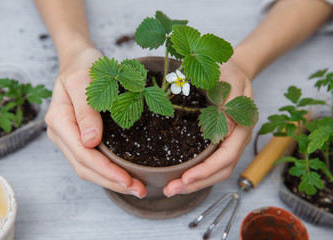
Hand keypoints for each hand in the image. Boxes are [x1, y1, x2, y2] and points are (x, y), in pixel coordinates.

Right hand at [45, 47, 146, 197]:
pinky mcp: (78, 137)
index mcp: (59, 120)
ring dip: (110, 180)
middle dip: (111, 181)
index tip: (128, 179)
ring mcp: (68, 137)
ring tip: (135, 187)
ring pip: (86, 168)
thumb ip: (85, 109)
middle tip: (139, 190)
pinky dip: (107, 171)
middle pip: (84, 167)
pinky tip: (123, 175)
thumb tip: (90, 141)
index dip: (105, 170)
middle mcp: (60, 133)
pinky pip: (90, 160)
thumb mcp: (84, 80)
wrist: (79, 60)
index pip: (83, 153)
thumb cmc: (83, 66)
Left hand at [163, 60, 253, 196]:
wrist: (234, 69)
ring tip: (172, 189)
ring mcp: (231, 141)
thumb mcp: (227, 79)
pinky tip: (182, 176)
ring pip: (218, 170)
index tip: (184, 179)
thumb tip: (222, 126)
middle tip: (170, 191)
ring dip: (196, 182)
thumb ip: (227, 100)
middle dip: (197, 183)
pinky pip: (213, 162)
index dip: (206, 171)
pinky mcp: (222, 140)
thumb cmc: (228, 72)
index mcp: (242, 125)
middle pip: (222, 170)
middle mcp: (238, 138)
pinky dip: (198, 173)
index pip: (226, 156)